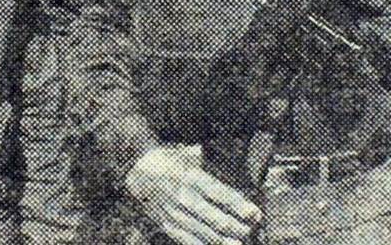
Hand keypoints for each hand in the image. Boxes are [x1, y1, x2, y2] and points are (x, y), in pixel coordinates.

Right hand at [125, 144, 261, 244]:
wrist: (135, 167)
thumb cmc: (168, 159)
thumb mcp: (187, 154)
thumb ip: (207, 161)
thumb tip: (231, 155)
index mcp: (189, 176)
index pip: (218, 193)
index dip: (237, 204)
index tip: (254, 213)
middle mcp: (182, 195)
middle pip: (211, 215)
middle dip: (233, 225)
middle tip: (250, 231)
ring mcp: (173, 212)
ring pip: (200, 230)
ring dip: (220, 240)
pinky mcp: (166, 223)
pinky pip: (185, 238)